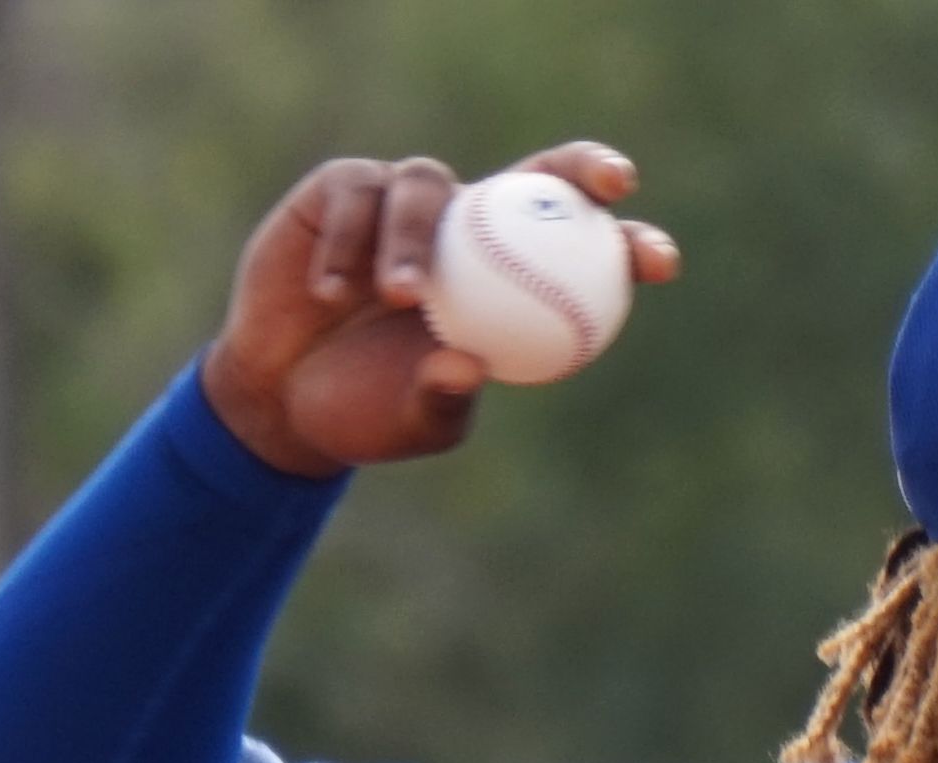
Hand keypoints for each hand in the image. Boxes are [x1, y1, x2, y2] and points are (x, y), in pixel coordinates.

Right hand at [196, 142, 681, 477]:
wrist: (280, 398)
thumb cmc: (366, 410)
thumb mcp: (414, 420)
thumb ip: (444, 396)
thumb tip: (468, 366)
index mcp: (511, 282)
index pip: (580, 251)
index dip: (627, 244)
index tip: (656, 260)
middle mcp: (471, 229)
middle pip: (539, 176)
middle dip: (584, 166)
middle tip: (604, 184)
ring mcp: (407, 201)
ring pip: (429, 189)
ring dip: (416, 241)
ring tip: (399, 299)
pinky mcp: (343, 188)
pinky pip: (357, 197)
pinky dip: (347, 245)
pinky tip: (331, 293)